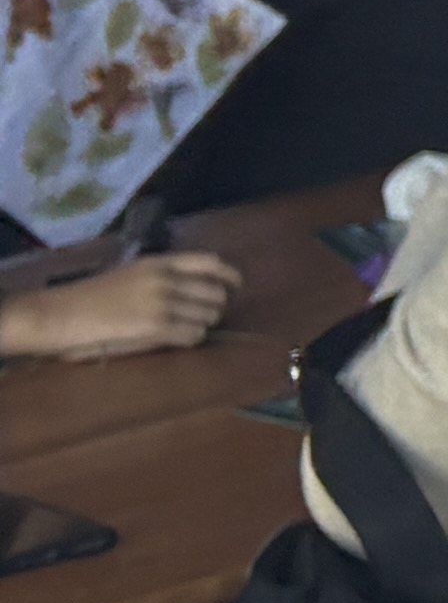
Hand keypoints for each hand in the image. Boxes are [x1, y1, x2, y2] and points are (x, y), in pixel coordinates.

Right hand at [0, 249, 239, 359]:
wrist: (58, 314)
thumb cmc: (88, 298)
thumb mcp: (129, 276)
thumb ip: (162, 278)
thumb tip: (195, 289)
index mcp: (157, 263)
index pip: (210, 262)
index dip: (229, 276)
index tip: (235, 286)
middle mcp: (164, 279)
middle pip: (215, 293)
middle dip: (214, 307)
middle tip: (202, 316)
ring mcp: (161, 303)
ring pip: (208, 316)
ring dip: (202, 324)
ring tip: (184, 328)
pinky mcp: (155, 327)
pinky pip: (193, 335)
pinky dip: (190, 339)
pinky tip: (176, 339)